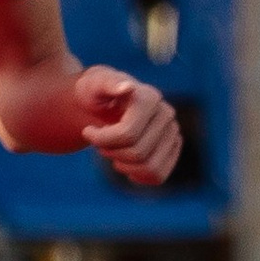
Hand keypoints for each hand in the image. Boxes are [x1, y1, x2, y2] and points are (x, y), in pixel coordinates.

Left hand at [74, 64, 181, 186]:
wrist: (105, 100)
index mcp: (149, 97)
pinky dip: (139, 176)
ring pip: (150, 168)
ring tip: (112, 151)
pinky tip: (124, 164)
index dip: (101, 140)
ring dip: (124, 165)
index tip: (87, 131)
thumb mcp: (93, 84)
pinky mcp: (172, 147)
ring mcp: (172, 131)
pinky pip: (158, 176)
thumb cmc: (94, 92)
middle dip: (111, 152)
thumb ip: (107, 84)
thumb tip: (128, 87)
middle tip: (99, 142)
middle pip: (137, 153)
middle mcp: (166, 114)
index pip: (127, 134)